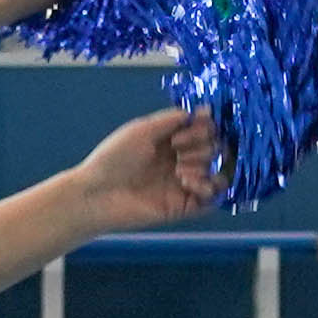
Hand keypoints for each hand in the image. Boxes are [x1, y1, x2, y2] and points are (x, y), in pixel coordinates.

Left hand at [95, 110, 226, 219]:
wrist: (98, 193)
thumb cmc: (115, 158)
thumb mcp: (142, 129)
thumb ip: (173, 119)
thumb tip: (205, 110)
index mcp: (172, 141)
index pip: (206, 131)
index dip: (204, 128)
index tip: (184, 131)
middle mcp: (182, 161)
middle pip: (216, 150)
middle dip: (203, 147)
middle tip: (177, 151)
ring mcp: (184, 185)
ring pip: (218, 173)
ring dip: (205, 167)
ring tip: (182, 172)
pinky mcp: (184, 207)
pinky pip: (212, 199)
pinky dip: (207, 188)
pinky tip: (186, 183)